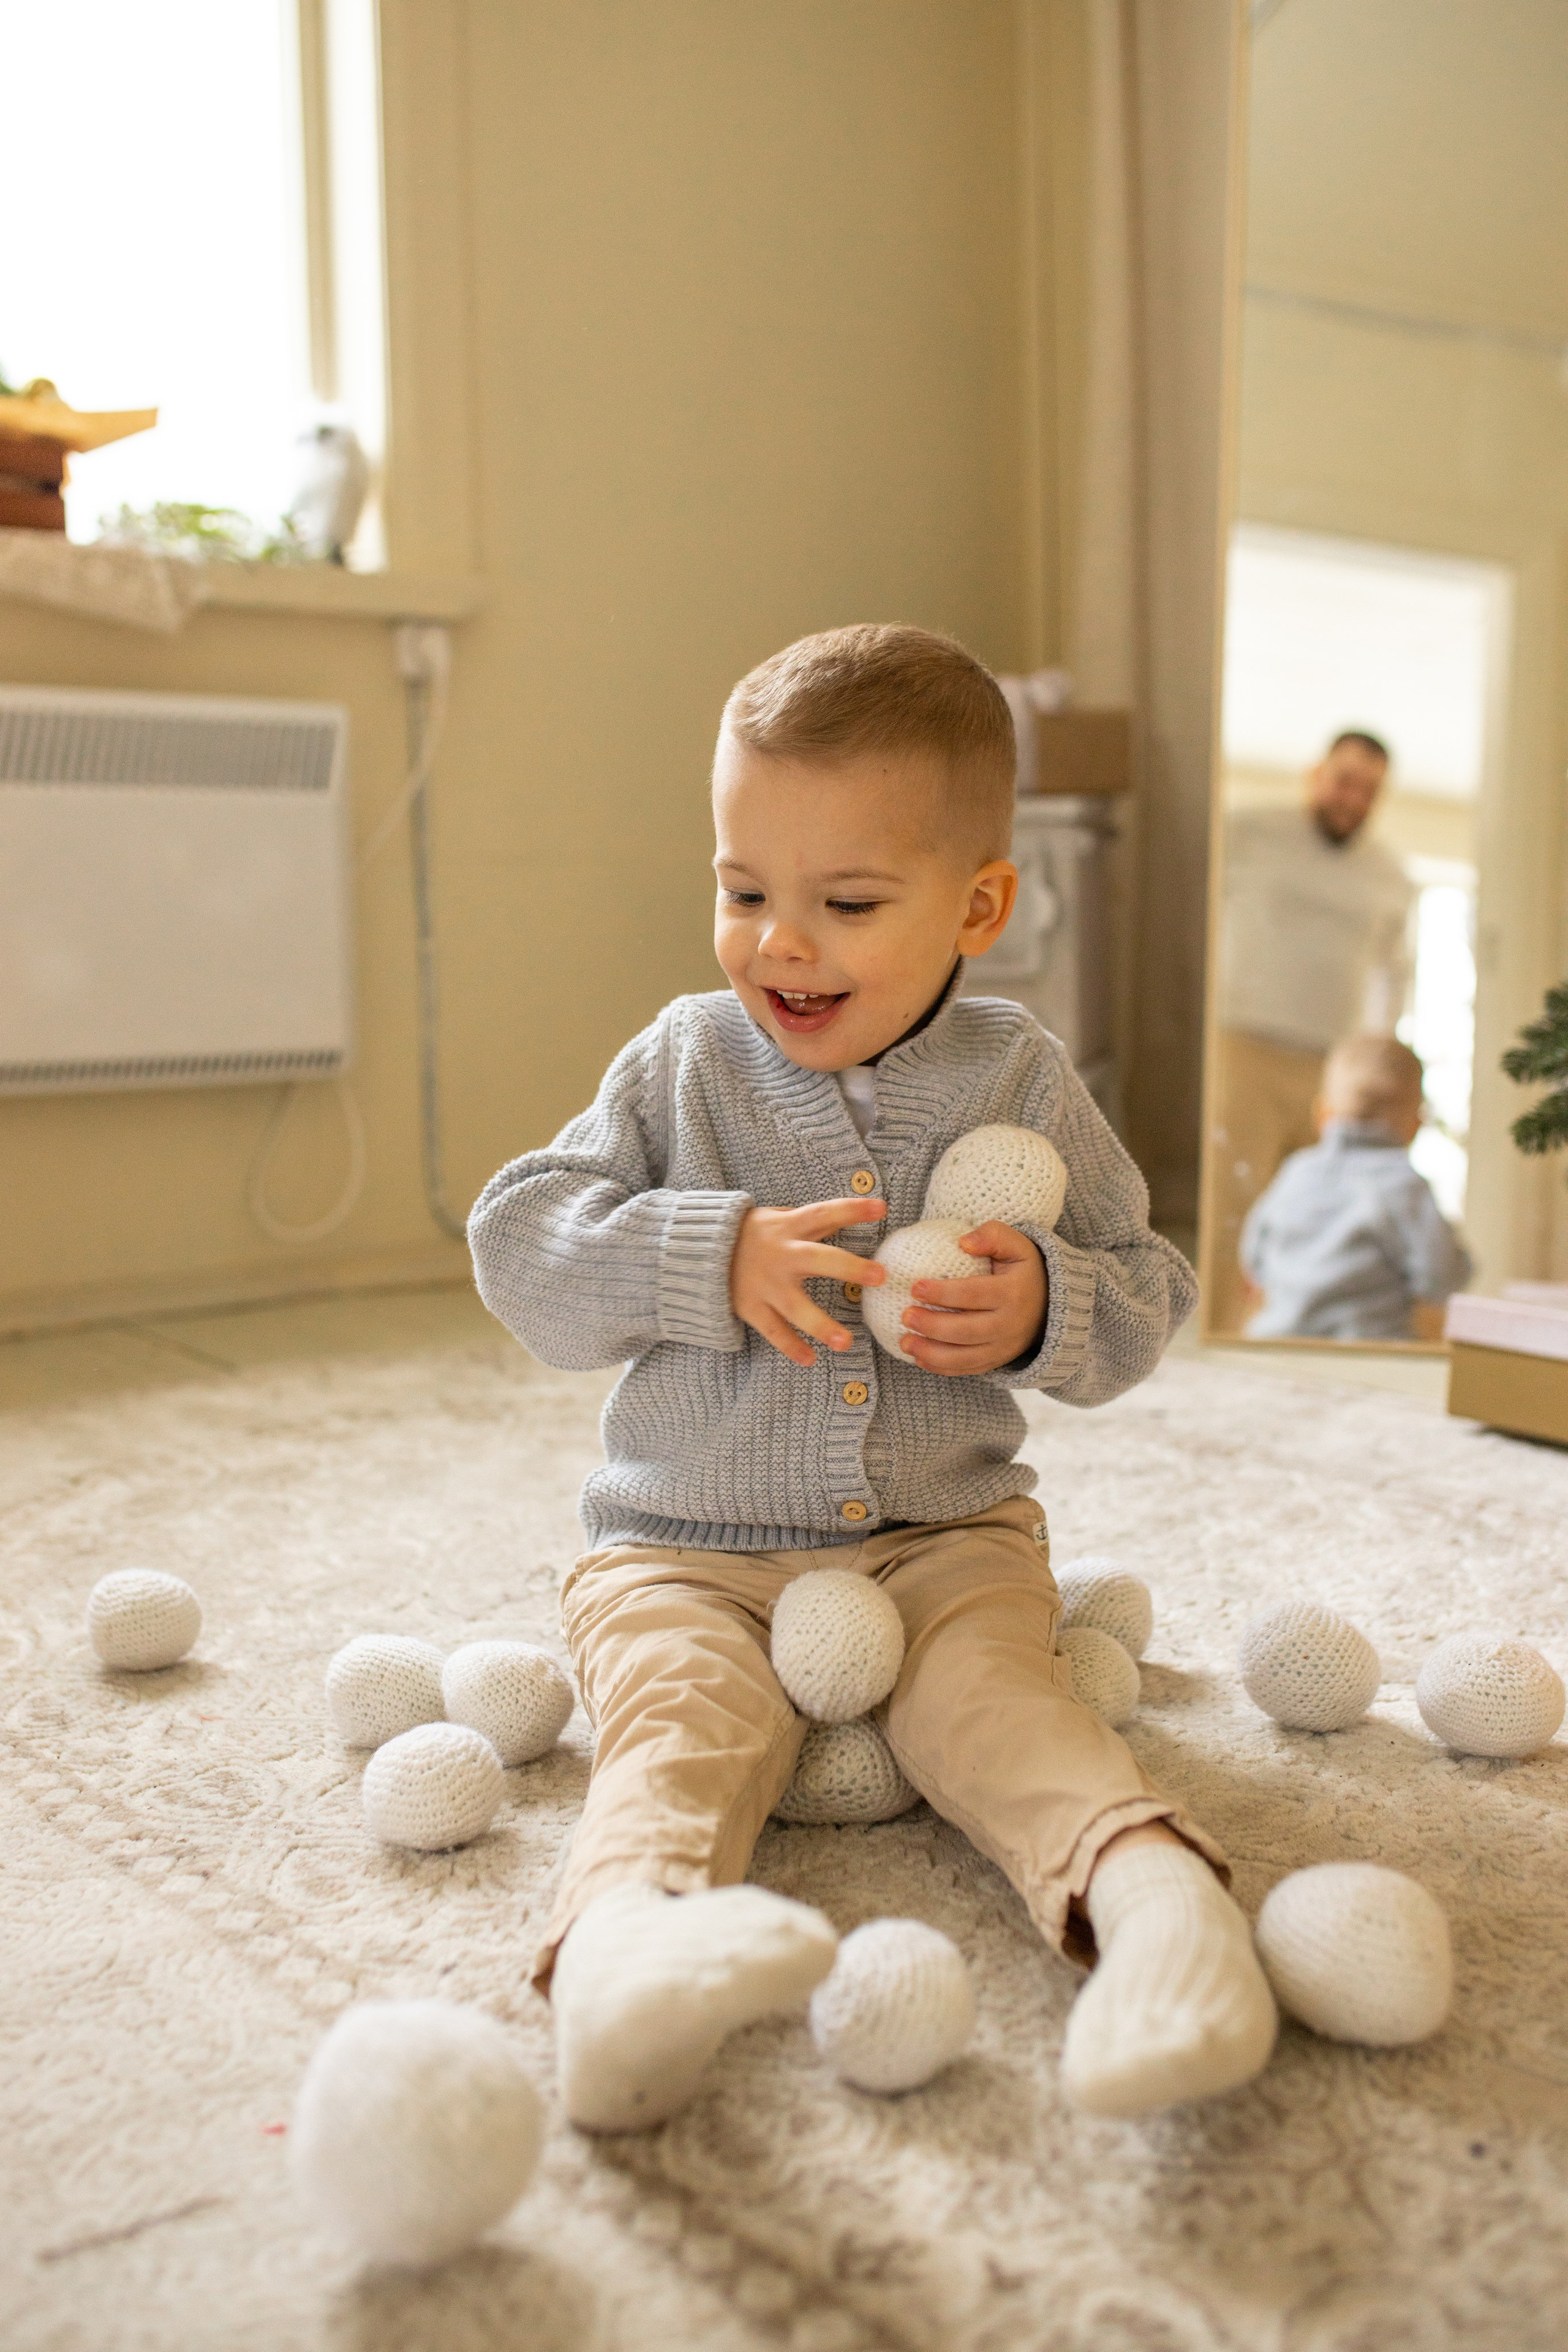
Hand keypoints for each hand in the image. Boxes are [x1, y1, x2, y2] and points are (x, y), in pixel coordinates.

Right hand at [730, 1196, 888, 1367]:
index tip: (882, 1208)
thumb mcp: (774, 1218)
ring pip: (796, 1307)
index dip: (852, 1209)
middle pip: (819, 1260)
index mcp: (787, 1227)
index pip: (824, 1213)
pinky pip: (773, 1331)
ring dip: (822, 1325)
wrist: (693, 1250)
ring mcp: (765, 1284)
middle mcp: (780, 1255)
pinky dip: (790, 1346)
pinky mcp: (751, 1307)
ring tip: (847, 1342)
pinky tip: (810, 1360)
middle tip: (880, 1276)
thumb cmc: (744, 1233)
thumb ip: (806, 1221)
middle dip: (850, 1268)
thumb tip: (842, 1220)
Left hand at [901, 1220, 1046, 1375]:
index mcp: (1013, 1293)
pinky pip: (969, 1369)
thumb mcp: (1017, 1244)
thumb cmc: (1022, 1269)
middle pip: (967, 1330)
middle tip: (905, 1316)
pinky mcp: (998, 1360)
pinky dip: (943, 1367)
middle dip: (932, 1326)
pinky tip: (919, 1358)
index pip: (974, 1294)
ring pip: (965, 1357)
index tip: (915, 1287)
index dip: (943, 1293)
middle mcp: (1010, 1324)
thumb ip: (993, 1235)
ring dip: (932, 1353)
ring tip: (905, 1342)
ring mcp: (1004, 1347)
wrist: (1050, 1303)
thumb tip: (964, 1242)